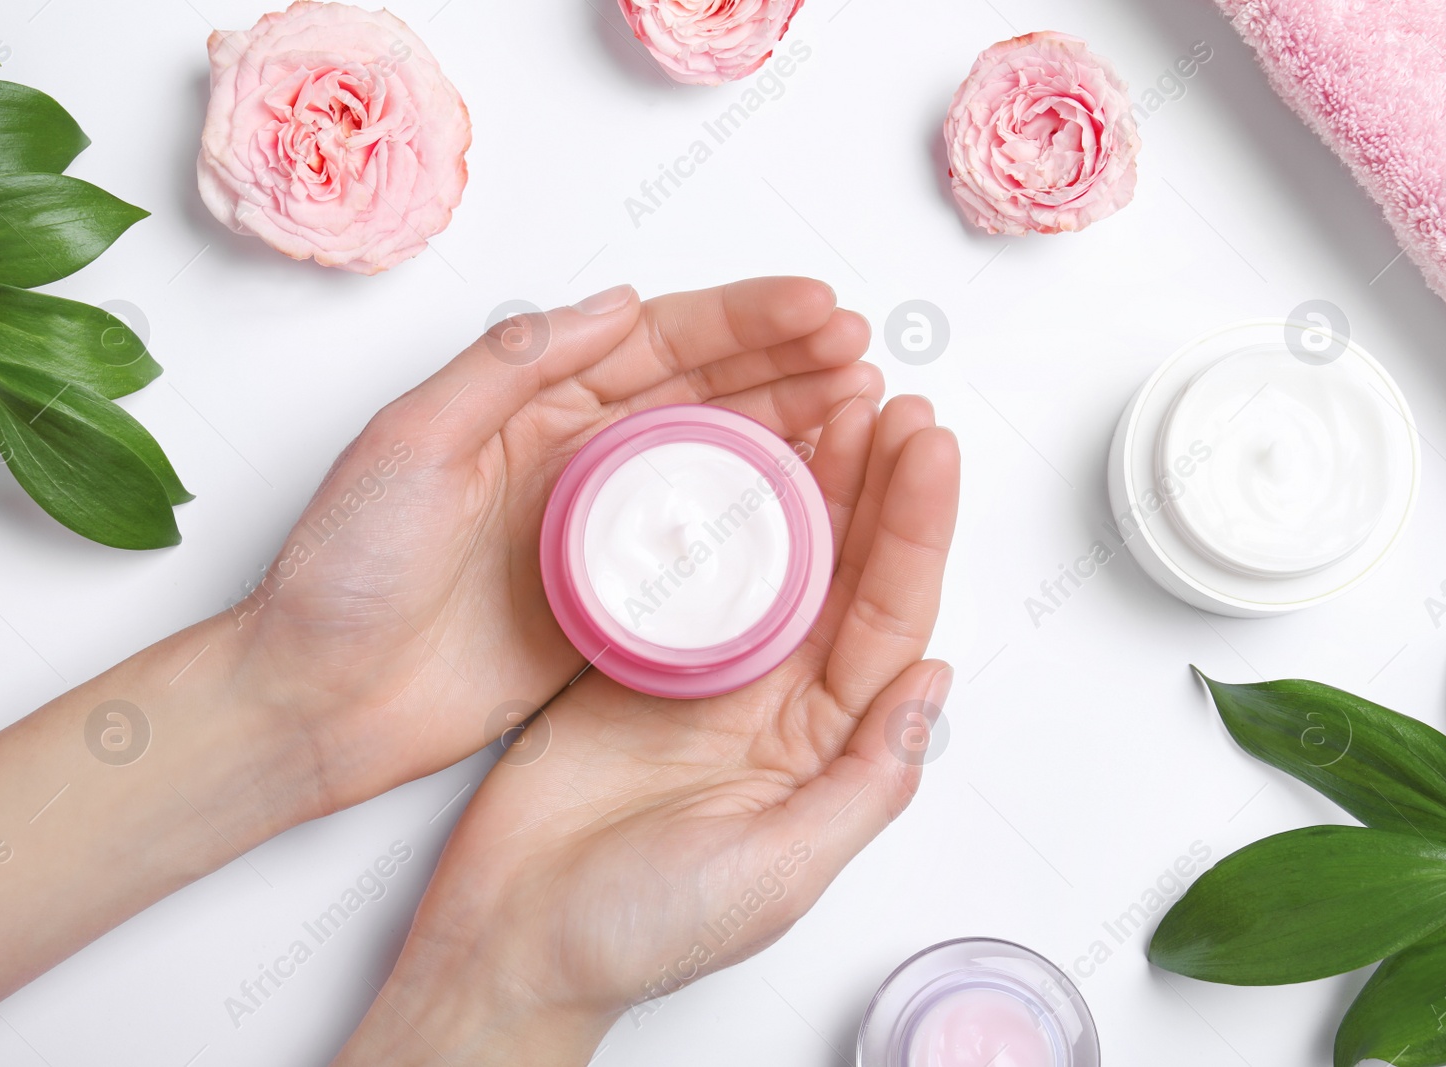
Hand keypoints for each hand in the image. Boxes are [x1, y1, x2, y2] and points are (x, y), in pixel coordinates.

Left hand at [230, 278, 881, 814]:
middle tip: (863, 354)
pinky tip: (814, 513)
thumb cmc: (342, 573)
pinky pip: (701, 554)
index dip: (742, 322)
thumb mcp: (410, 443)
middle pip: (704, 396)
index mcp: (529, 407)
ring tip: (861, 413)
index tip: (817, 310)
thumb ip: (507, 369)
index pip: (656, 344)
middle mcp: (575, 460)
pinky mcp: (612, 605)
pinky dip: (761, 530)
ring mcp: (600, 533)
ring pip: (716, 467)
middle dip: (787, 366)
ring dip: (790, 436)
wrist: (316, 702)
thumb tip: (617, 304)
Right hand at [332, 395, 959, 1064]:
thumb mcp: (776, 874)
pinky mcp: (639, 660)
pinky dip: (719, 511)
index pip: (887, 617)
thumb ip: (866, 780)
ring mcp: (708, 676)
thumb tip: (934, 680)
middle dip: (875, 483)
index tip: (932, 448)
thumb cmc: (639, 930)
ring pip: (776, 559)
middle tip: (890, 399)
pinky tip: (732, 456)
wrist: (511, 941)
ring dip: (808, 482)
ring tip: (830, 403)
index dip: (916, 530)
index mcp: (822, 749)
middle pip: (843, 572)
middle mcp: (777, 703)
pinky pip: (694, 572)